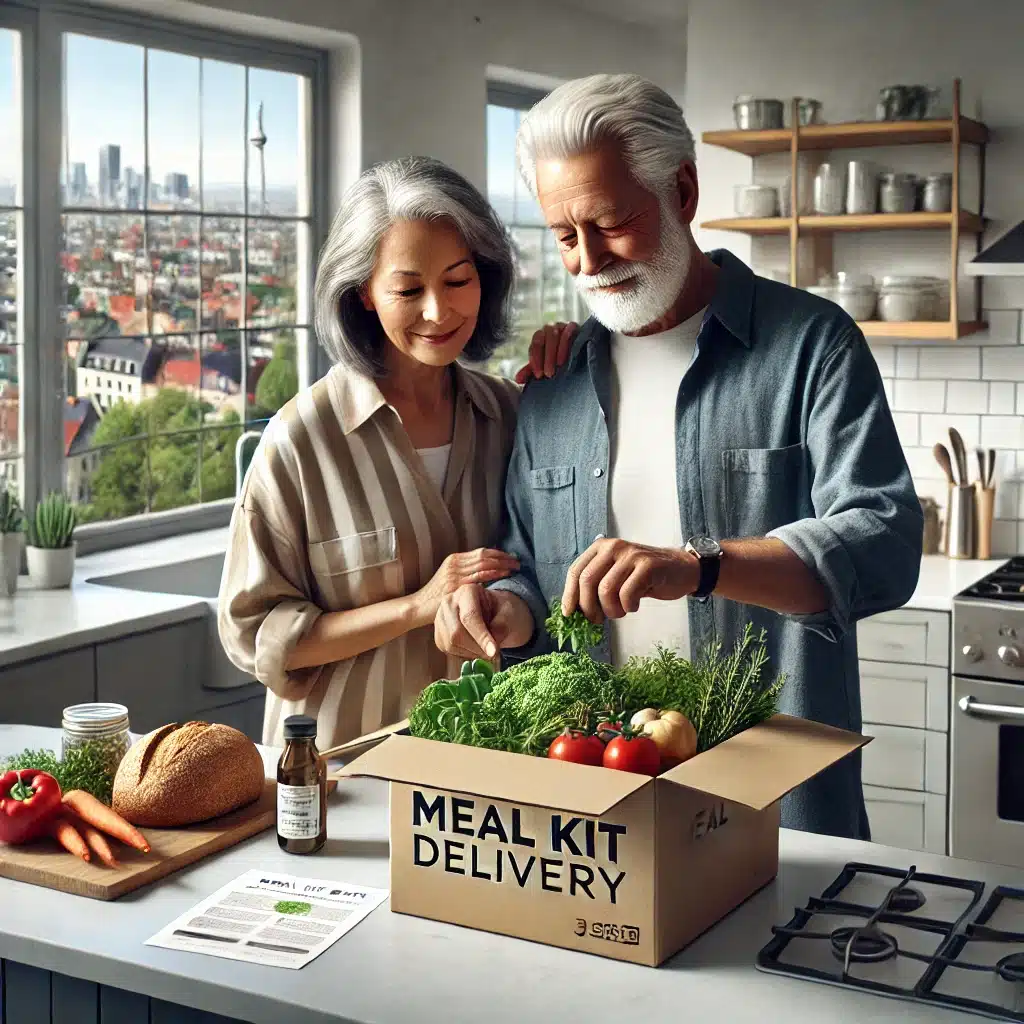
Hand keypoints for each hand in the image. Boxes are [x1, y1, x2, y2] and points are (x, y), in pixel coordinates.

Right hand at [414, 549, 518, 626]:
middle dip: (503, 558)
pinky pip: (478, 576)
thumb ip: (465, 574)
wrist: (418, 606)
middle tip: (517, 562)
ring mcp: (455, 574)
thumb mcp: (450, 580)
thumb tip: (485, 572)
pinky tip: (503, 575)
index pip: (481, 552)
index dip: (498, 553)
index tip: (511, 557)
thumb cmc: (435, 597)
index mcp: (454, 560)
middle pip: (485, 555)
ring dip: (501, 565)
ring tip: (514, 568)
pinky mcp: (455, 585)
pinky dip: (493, 574)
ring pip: (484, 563)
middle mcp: (455, 564)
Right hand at [434, 585, 533, 659]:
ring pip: (451, 644)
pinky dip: (466, 654)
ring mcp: (440, 618)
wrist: (494, 612)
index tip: (493, 652)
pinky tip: (475, 646)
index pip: (470, 617)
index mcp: (467, 591)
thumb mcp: (509, 613)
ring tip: (485, 646)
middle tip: (493, 653)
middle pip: (456, 633)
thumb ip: (501, 627)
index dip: (481, 637)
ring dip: (473, 652)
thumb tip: (490, 648)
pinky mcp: (438, 634)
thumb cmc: (502, 610)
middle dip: (477, 647)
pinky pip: (449, 650)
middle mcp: (449, 602)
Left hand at [515, 321, 577, 383]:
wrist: (581, 353)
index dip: (535, 361)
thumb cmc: (559, 360)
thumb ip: (531, 371)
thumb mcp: (545, 365)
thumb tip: (517, 379)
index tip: (539, 375)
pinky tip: (567, 357)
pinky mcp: (573, 326)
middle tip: (548, 374)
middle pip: (541, 339)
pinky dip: (566, 344)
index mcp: (539, 337)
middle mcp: (548, 329)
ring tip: (558, 367)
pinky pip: (567, 331)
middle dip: (545, 358)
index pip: (534, 347)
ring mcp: (561, 325)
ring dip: (554, 352)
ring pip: (553, 335)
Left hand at [561, 538, 698, 622]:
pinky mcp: (648, 566)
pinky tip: (634, 605)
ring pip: (606, 590)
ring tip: (621, 611)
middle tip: (596, 620)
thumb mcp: (616, 575)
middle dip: (588, 607)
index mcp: (601, 548)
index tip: (569, 614)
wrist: (680, 569)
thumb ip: (596, 586)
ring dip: (611, 610)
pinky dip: (628, 607)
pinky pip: (627, 594)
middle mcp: (613, 547)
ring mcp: (631, 555)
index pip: (576, 571)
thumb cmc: (643, 577)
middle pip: (587, 581)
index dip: (569, 595)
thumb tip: (574, 611)